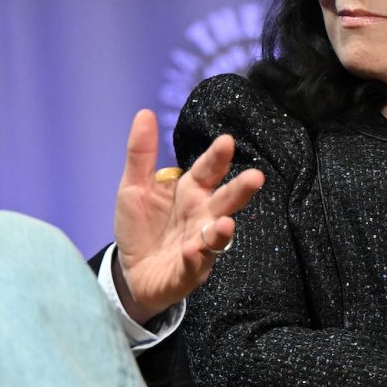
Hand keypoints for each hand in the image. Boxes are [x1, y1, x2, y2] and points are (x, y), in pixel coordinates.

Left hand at [111, 110, 263, 323]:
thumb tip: (144, 113)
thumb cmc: (141, 226)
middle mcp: (201, 217)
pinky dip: (194, 258)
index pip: (208, 171)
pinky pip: (194, 266)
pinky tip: (191, 250)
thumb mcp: (133, 186)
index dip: (217, 157)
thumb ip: (141, 154)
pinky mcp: (188, 273)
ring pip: (216, 237)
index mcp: (191, 191)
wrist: (130, 271)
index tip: (227, 141)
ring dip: (222, 231)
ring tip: (225, 223)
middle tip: (256, 177)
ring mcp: (199, 246)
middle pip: (225, 201)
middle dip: (240, 191)